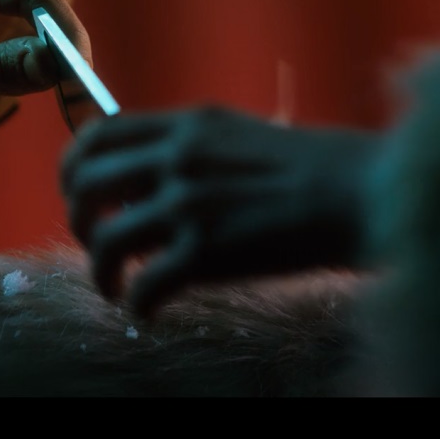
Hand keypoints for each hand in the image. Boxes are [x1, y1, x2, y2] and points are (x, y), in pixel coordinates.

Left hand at [59, 106, 380, 318]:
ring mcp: (191, 204)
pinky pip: (144, 285)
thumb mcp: (242, 136)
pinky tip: (149, 313)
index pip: (99, 135)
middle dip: (79, 219)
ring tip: (115, 287)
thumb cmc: (316, 169)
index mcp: (189, 125)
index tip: (80, 194)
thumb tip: (146, 179)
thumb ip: (191, 148)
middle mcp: (180, 157)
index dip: (74, 168)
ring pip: (106, 238)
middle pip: (87, 183)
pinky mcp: (208, 252)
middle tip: (94, 242)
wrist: (365, 193)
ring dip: (100, 269)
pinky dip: (137, 305)